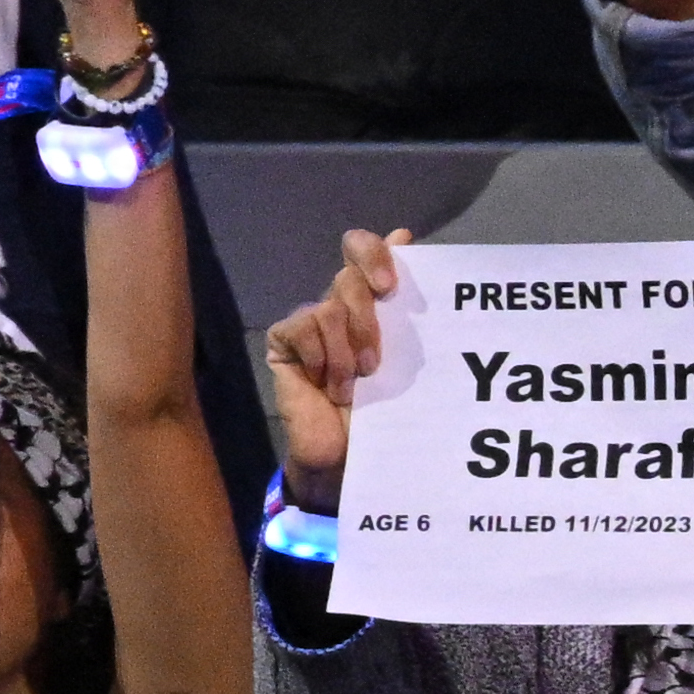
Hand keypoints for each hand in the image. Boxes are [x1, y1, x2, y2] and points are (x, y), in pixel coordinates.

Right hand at [259, 223, 405, 507]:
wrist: (348, 457)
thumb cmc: (383, 411)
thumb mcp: (405, 362)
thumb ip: (407, 309)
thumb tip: (406, 237)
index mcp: (374, 304)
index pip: (365, 251)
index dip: (376, 254)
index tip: (391, 285)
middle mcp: (341, 306)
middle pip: (350, 275)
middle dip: (368, 316)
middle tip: (376, 359)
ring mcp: (312, 322)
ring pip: (330, 306)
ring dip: (347, 352)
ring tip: (354, 386)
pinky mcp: (286, 340)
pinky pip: (302, 326)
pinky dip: (320, 356)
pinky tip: (325, 385)